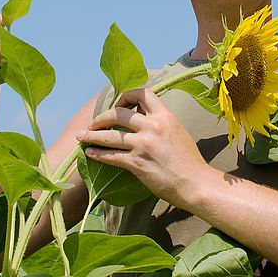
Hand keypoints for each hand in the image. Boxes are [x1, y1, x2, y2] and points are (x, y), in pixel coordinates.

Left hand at [77, 88, 211, 207]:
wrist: (195, 182)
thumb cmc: (189, 160)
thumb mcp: (178, 131)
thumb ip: (161, 123)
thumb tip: (145, 120)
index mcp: (164, 116)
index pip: (142, 94)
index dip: (126, 96)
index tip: (119, 105)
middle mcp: (152, 126)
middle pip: (119, 113)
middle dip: (101, 117)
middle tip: (93, 123)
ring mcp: (143, 144)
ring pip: (109, 135)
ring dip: (92, 135)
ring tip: (82, 136)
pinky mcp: (136, 163)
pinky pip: (111, 156)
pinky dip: (98, 154)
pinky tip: (90, 153)